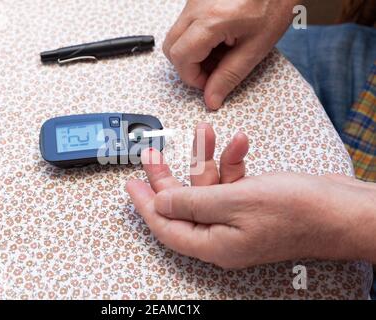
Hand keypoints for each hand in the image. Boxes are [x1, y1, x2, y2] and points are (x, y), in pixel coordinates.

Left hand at [126, 123, 375, 267]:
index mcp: (213, 244)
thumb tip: (159, 203)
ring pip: (207, 188)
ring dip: (204, 159)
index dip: (145, 204)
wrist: (343, 210)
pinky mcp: (253, 205)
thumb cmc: (298, 210)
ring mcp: (238, 220)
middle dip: (167, 176)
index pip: (165, 226)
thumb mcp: (234, 201)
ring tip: (202, 132)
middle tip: (152, 154)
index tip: (130, 183)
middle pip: (182, 205)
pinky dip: (232, 161)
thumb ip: (191, 202)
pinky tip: (239, 142)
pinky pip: (232, 182)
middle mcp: (222, 236)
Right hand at [163, 0, 298, 109]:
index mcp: (211, 20)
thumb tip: (211, 99)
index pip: (180, 57)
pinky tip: (220, 38)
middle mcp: (196, 7)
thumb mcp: (256, 47)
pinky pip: (185, 25)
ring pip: (176, 37)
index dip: (192, 78)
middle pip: (171, 48)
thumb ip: (229, 76)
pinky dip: (197, 39)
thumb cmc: (274, 4)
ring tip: (220, 52)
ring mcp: (194, 0)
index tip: (209, 82)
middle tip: (212, 70)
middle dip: (188, 66)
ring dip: (193, 53)